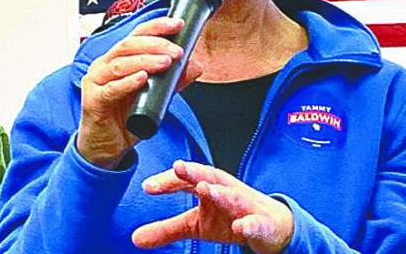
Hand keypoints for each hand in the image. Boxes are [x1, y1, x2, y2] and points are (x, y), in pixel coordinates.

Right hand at [77, 17, 201, 168]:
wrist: (106, 147)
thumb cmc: (125, 117)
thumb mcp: (155, 97)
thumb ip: (173, 81)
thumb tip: (195, 66)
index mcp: (119, 59)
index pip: (137, 34)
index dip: (158, 26)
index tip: (178, 25)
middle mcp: (105, 65)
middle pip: (129, 45)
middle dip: (156, 44)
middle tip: (177, 51)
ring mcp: (96, 82)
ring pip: (120, 63)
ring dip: (146, 60)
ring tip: (166, 62)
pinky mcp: (93, 101)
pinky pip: (110, 89)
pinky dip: (127, 82)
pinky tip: (142, 79)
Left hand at [132, 161, 293, 253]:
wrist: (271, 225)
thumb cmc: (229, 216)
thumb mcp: (195, 224)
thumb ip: (167, 229)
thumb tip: (135, 238)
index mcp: (208, 187)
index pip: (186, 180)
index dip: (168, 182)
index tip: (148, 186)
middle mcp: (225, 190)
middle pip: (209, 176)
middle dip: (195, 171)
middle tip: (178, 166)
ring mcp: (244, 205)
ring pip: (232, 196)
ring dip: (219, 192)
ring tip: (204, 189)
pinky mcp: (260, 223)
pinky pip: (254, 222)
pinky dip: (248, 223)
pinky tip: (240, 226)